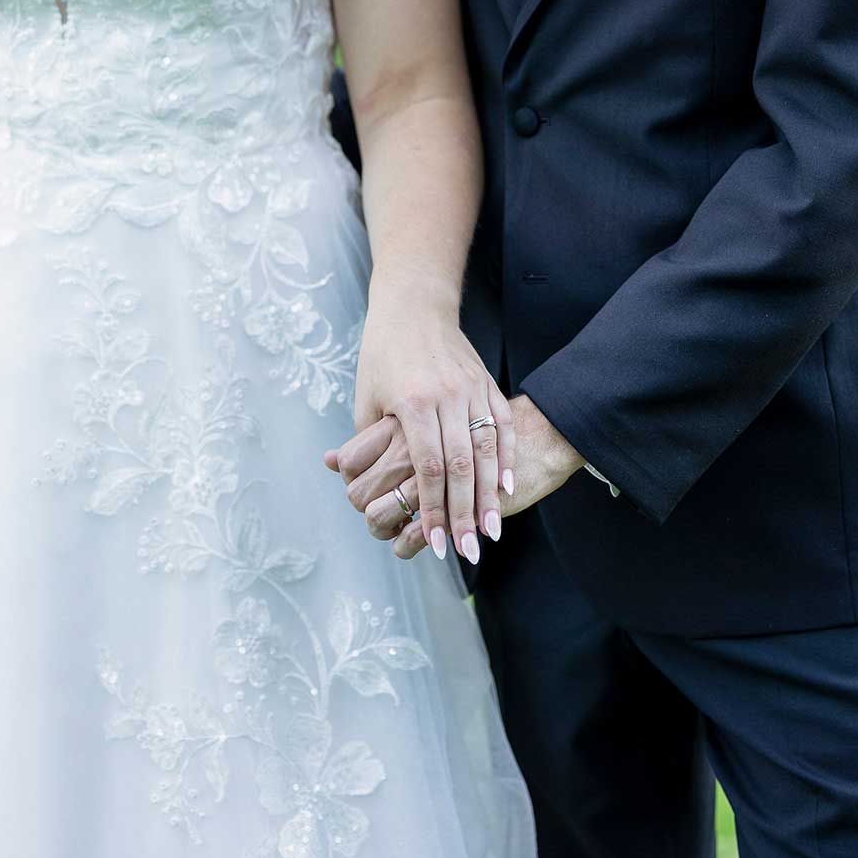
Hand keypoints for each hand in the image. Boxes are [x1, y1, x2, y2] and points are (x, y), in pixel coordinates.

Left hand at [350, 295, 514, 565]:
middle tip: (467, 551)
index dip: (432, 509)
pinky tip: (506, 487)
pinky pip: (501, 424)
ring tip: (490, 531)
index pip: (427, 467)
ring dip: (489, 494)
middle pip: (461, 465)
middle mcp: (446, 395)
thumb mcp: (367, 396)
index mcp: (412, 402)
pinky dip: (505, 457)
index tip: (435, 544)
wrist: (414, 306)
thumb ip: (366, 443)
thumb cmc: (382, 353)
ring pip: (486, 448)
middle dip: (464, 513)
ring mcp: (471, 387)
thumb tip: (351, 484)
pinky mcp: (486, 382)